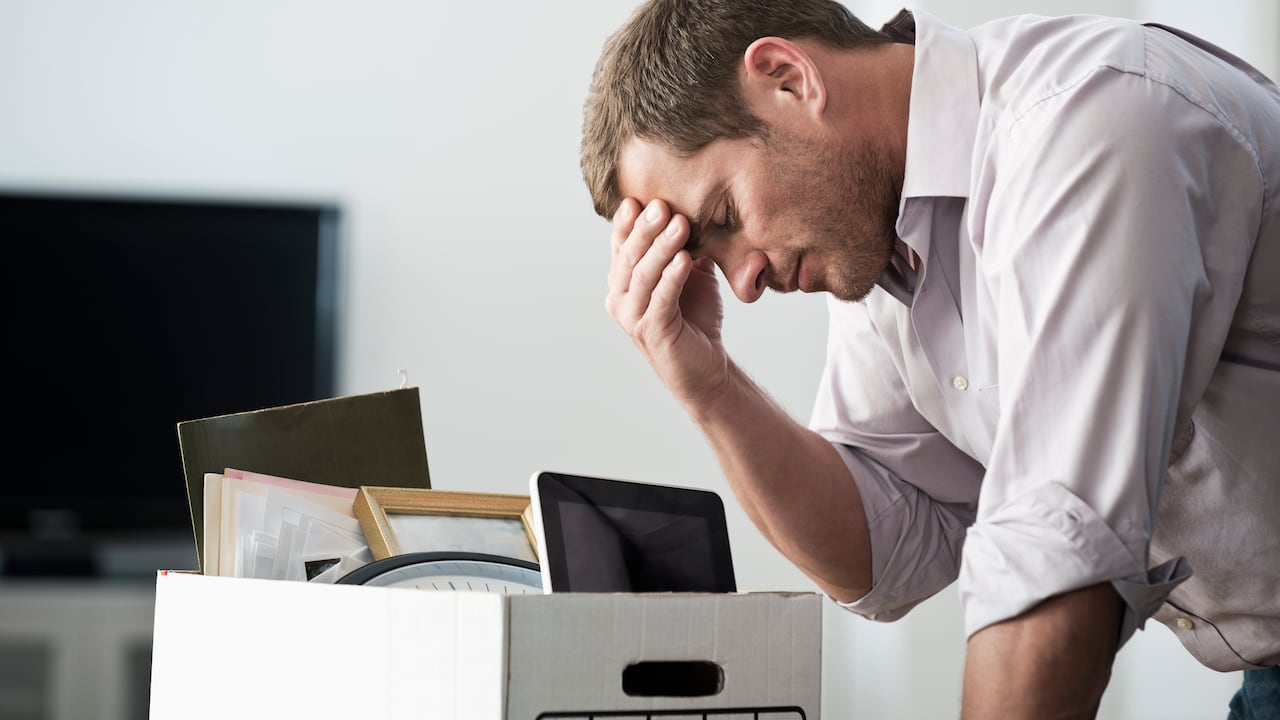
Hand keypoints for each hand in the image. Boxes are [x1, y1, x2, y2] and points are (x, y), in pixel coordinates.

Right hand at [605, 198, 728, 404]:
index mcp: (622, 282)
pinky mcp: (652, 331)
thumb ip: (683, 246)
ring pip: (643, 275)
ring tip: (680, 224)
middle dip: (645, 228)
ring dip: (661, 247)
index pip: (620, 246)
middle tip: (662, 204)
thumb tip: (689, 208)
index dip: (627, 222)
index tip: (640, 198)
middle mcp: (619, 298)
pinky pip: (661, 298)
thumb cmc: (694, 317)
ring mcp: (632, 317)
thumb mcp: (688, 274)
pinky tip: (686, 258)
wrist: (706, 366)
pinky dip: (673, 276)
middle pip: (629, 256)